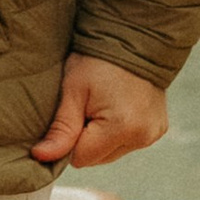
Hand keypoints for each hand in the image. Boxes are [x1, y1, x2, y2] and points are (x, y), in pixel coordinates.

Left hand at [32, 55, 168, 173]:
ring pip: (111, 153)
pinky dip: (116, 132)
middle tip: (87, 106)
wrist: (132, 40)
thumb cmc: (97, 61)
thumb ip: (60, 129)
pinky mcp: (158, 130)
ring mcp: (153, 134)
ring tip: (102, 105)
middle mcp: (142, 136)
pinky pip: (127, 143)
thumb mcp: (73, 91)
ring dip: (101, 137)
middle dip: (86, 138)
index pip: (81, 158)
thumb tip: (41, 157)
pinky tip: (115, 108)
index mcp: (122, 127)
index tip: (73, 113)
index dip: (69, 139)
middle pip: (97, 159)